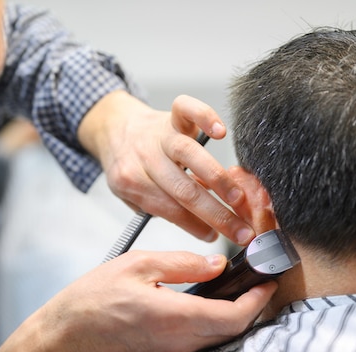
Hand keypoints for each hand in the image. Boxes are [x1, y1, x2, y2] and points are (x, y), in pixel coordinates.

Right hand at [0, 250, 276, 351]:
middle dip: (254, 306)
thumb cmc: (92, 301)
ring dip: (237, 315)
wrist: (64, 341)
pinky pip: (203, 341)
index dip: (258, 300)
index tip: (268, 280)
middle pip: (234, 330)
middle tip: (259, 280)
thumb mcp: (137, 266)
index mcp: (176, 318)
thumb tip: (217, 265)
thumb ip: (182, 264)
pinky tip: (213, 302)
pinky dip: (218, 323)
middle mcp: (181, 342)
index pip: (235, 317)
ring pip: (220, 337)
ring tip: (241, 287)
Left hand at [77, 90, 255, 245]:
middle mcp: (146, 158)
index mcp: (133, 182)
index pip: (170, 210)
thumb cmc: (130, 166)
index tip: (216, 237)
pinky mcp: (171, 115)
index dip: (196, 226)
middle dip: (216, 215)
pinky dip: (204, 117)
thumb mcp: (135, 194)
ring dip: (218, 179)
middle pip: (183, 191)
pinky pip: (186, 109)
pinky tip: (221, 132)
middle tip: (241, 231)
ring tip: (238, 198)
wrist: (114, 128)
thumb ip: (164, 209)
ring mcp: (160, 135)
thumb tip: (205, 228)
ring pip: (189, 155)